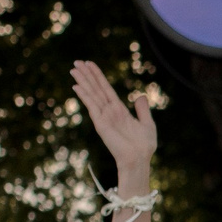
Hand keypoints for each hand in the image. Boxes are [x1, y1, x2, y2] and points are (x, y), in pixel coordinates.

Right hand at [71, 59, 156, 174]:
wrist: (139, 159)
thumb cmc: (144, 146)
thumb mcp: (147, 123)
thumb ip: (142, 110)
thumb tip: (140, 96)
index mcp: (119, 110)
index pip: (106, 89)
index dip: (98, 76)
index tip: (90, 64)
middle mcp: (109, 111)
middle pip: (96, 88)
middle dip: (87, 75)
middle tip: (77, 61)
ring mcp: (104, 116)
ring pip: (92, 94)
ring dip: (83, 81)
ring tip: (74, 68)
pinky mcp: (101, 123)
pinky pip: (92, 106)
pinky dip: (84, 96)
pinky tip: (77, 86)